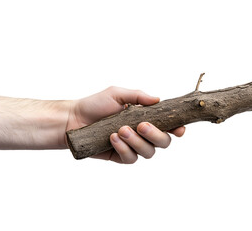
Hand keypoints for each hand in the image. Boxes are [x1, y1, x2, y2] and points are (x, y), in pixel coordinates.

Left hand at [66, 86, 184, 163]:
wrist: (73, 119)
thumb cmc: (95, 105)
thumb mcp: (117, 94)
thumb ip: (138, 96)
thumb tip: (158, 99)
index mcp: (146, 118)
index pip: (168, 126)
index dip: (177, 128)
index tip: (179, 128)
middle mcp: (143, 134)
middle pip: (164, 142)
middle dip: (156, 135)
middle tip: (142, 125)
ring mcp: (133, 147)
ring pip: (148, 152)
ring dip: (137, 141)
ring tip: (121, 130)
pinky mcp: (120, 156)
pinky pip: (130, 158)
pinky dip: (124, 149)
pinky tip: (112, 138)